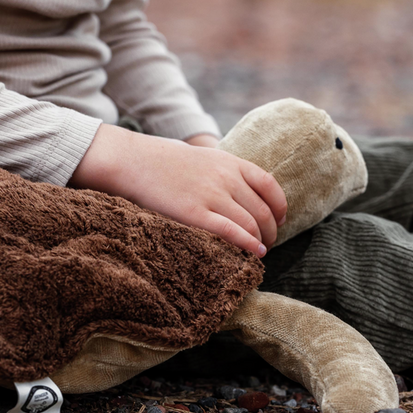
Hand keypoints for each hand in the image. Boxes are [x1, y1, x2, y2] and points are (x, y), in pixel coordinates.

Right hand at [69, 124, 286, 255]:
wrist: (133, 161)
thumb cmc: (164, 162)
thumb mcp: (202, 157)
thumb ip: (224, 171)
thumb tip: (239, 192)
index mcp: (230, 162)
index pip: (269, 185)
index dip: (279, 207)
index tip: (279, 220)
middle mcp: (226, 178)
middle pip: (263, 210)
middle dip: (271, 231)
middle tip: (267, 242)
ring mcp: (211, 196)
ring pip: (251, 224)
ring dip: (261, 242)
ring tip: (259, 251)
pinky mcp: (194, 214)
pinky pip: (232, 233)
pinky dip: (249, 245)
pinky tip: (255, 254)